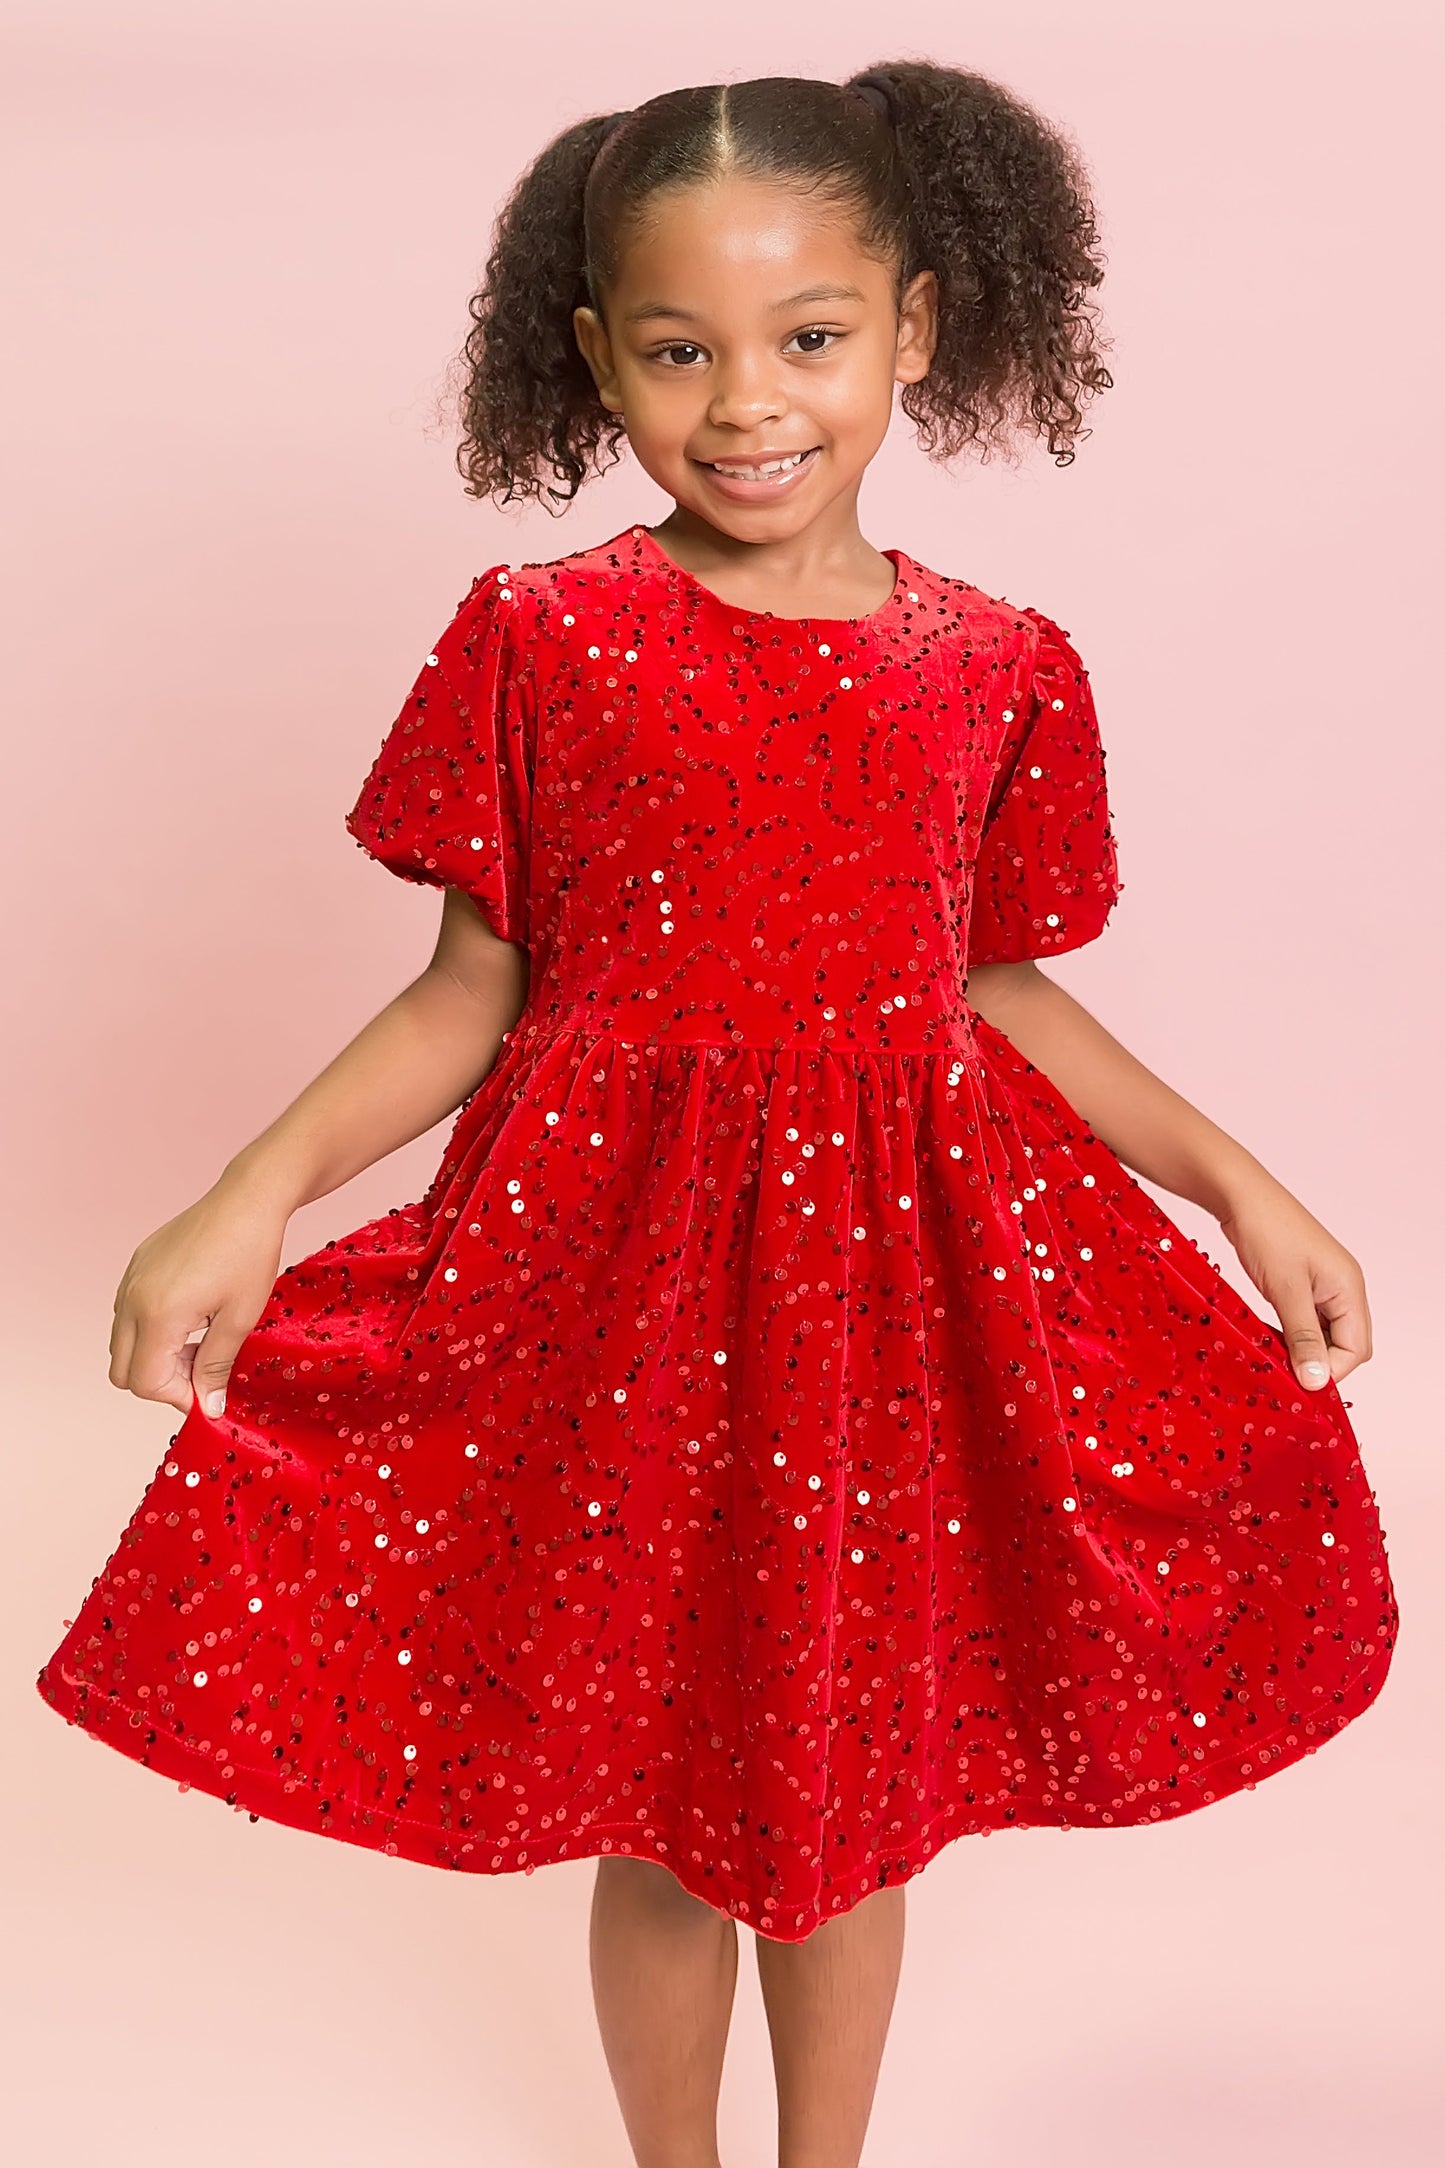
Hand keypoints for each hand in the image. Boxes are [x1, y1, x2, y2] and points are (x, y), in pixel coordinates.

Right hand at [109, 1181, 288, 1419]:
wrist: (247, 1200)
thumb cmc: (251, 1255)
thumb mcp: (239, 1318)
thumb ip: (216, 1367)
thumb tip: (208, 1407)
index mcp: (158, 1315)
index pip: (146, 1383)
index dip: (178, 1398)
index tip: (209, 1394)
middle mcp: (133, 1299)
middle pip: (123, 1372)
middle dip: (160, 1382)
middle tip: (201, 1372)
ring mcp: (130, 1281)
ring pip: (122, 1345)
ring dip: (155, 1357)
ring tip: (200, 1342)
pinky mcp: (136, 1266)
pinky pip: (127, 1315)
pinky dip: (151, 1331)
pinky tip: (190, 1318)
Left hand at [1217, 1181, 1371, 1389]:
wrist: (1238, 1194)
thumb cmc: (1265, 1230)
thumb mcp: (1285, 1289)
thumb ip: (1303, 1336)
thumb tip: (1316, 1381)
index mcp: (1349, 1288)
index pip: (1356, 1349)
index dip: (1329, 1370)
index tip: (1296, 1381)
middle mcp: (1342, 1288)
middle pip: (1344, 1345)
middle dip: (1317, 1363)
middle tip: (1283, 1373)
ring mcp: (1321, 1285)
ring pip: (1322, 1334)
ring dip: (1301, 1350)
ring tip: (1273, 1359)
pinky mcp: (1300, 1283)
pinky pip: (1304, 1320)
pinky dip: (1289, 1334)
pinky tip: (1268, 1340)